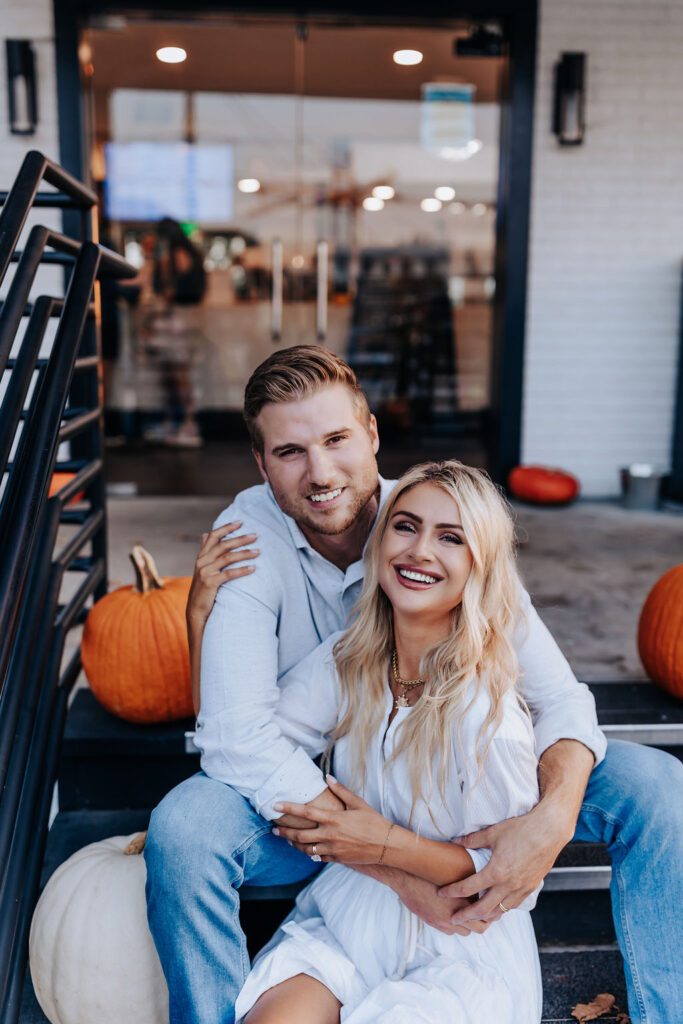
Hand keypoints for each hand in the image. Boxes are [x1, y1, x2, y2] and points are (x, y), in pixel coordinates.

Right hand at [186, 522, 259, 626]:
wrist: (196, 610)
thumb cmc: (203, 588)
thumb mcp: (203, 568)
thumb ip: (206, 552)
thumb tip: (205, 534)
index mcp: (201, 556)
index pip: (214, 536)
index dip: (226, 527)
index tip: (241, 522)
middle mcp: (202, 562)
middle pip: (223, 545)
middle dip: (240, 539)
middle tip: (255, 535)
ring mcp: (205, 572)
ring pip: (228, 558)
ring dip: (245, 553)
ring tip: (258, 552)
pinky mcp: (211, 583)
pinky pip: (229, 574)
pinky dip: (242, 570)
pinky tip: (253, 568)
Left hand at [272, 776, 388, 863]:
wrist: (387, 845)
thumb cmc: (373, 821)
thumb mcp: (358, 803)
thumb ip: (341, 790)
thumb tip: (327, 778)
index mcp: (334, 819)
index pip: (305, 812)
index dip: (288, 808)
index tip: (275, 805)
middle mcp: (330, 835)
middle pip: (300, 835)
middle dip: (284, 832)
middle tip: (274, 829)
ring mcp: (332, 849)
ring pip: (306, 849)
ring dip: (294, 844)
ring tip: (287, 840)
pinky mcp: (337, 859)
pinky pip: (317, 857)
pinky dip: (309, 853)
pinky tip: (305, 849)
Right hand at [393, 872, 487, 936]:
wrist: (406, 876)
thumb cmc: (428, 870)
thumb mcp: (452, 872)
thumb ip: (466, 883)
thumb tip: (478, 885)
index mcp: (462, 899)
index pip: (485, 914)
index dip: (491, 912)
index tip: (492, 907)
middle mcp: (455, 913)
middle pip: (479, 928)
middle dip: (483, 922)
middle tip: (484, 915)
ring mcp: (443, 921)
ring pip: (465, 932)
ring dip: (468, 925)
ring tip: (468, 915)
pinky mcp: (433, 922)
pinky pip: (450, 932)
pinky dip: (454, 926)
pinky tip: (452, 915)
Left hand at [439, 800, 572, 924]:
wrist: (550, 831)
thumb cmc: (521, 829)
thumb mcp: (493, 832)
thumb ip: (472, 840)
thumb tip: (456, 841)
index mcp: (496, 871)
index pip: (468, 887)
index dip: (452, 891)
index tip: (441, 893)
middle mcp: (509, 885)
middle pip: (483, 909)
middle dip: (466, 915)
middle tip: (454, 918)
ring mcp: (521, 888)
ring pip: (500, 911)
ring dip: (485, 916)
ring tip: (474, 917)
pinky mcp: (531, 887)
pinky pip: (513, 905)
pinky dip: (502, 909)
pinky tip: (496, 908)